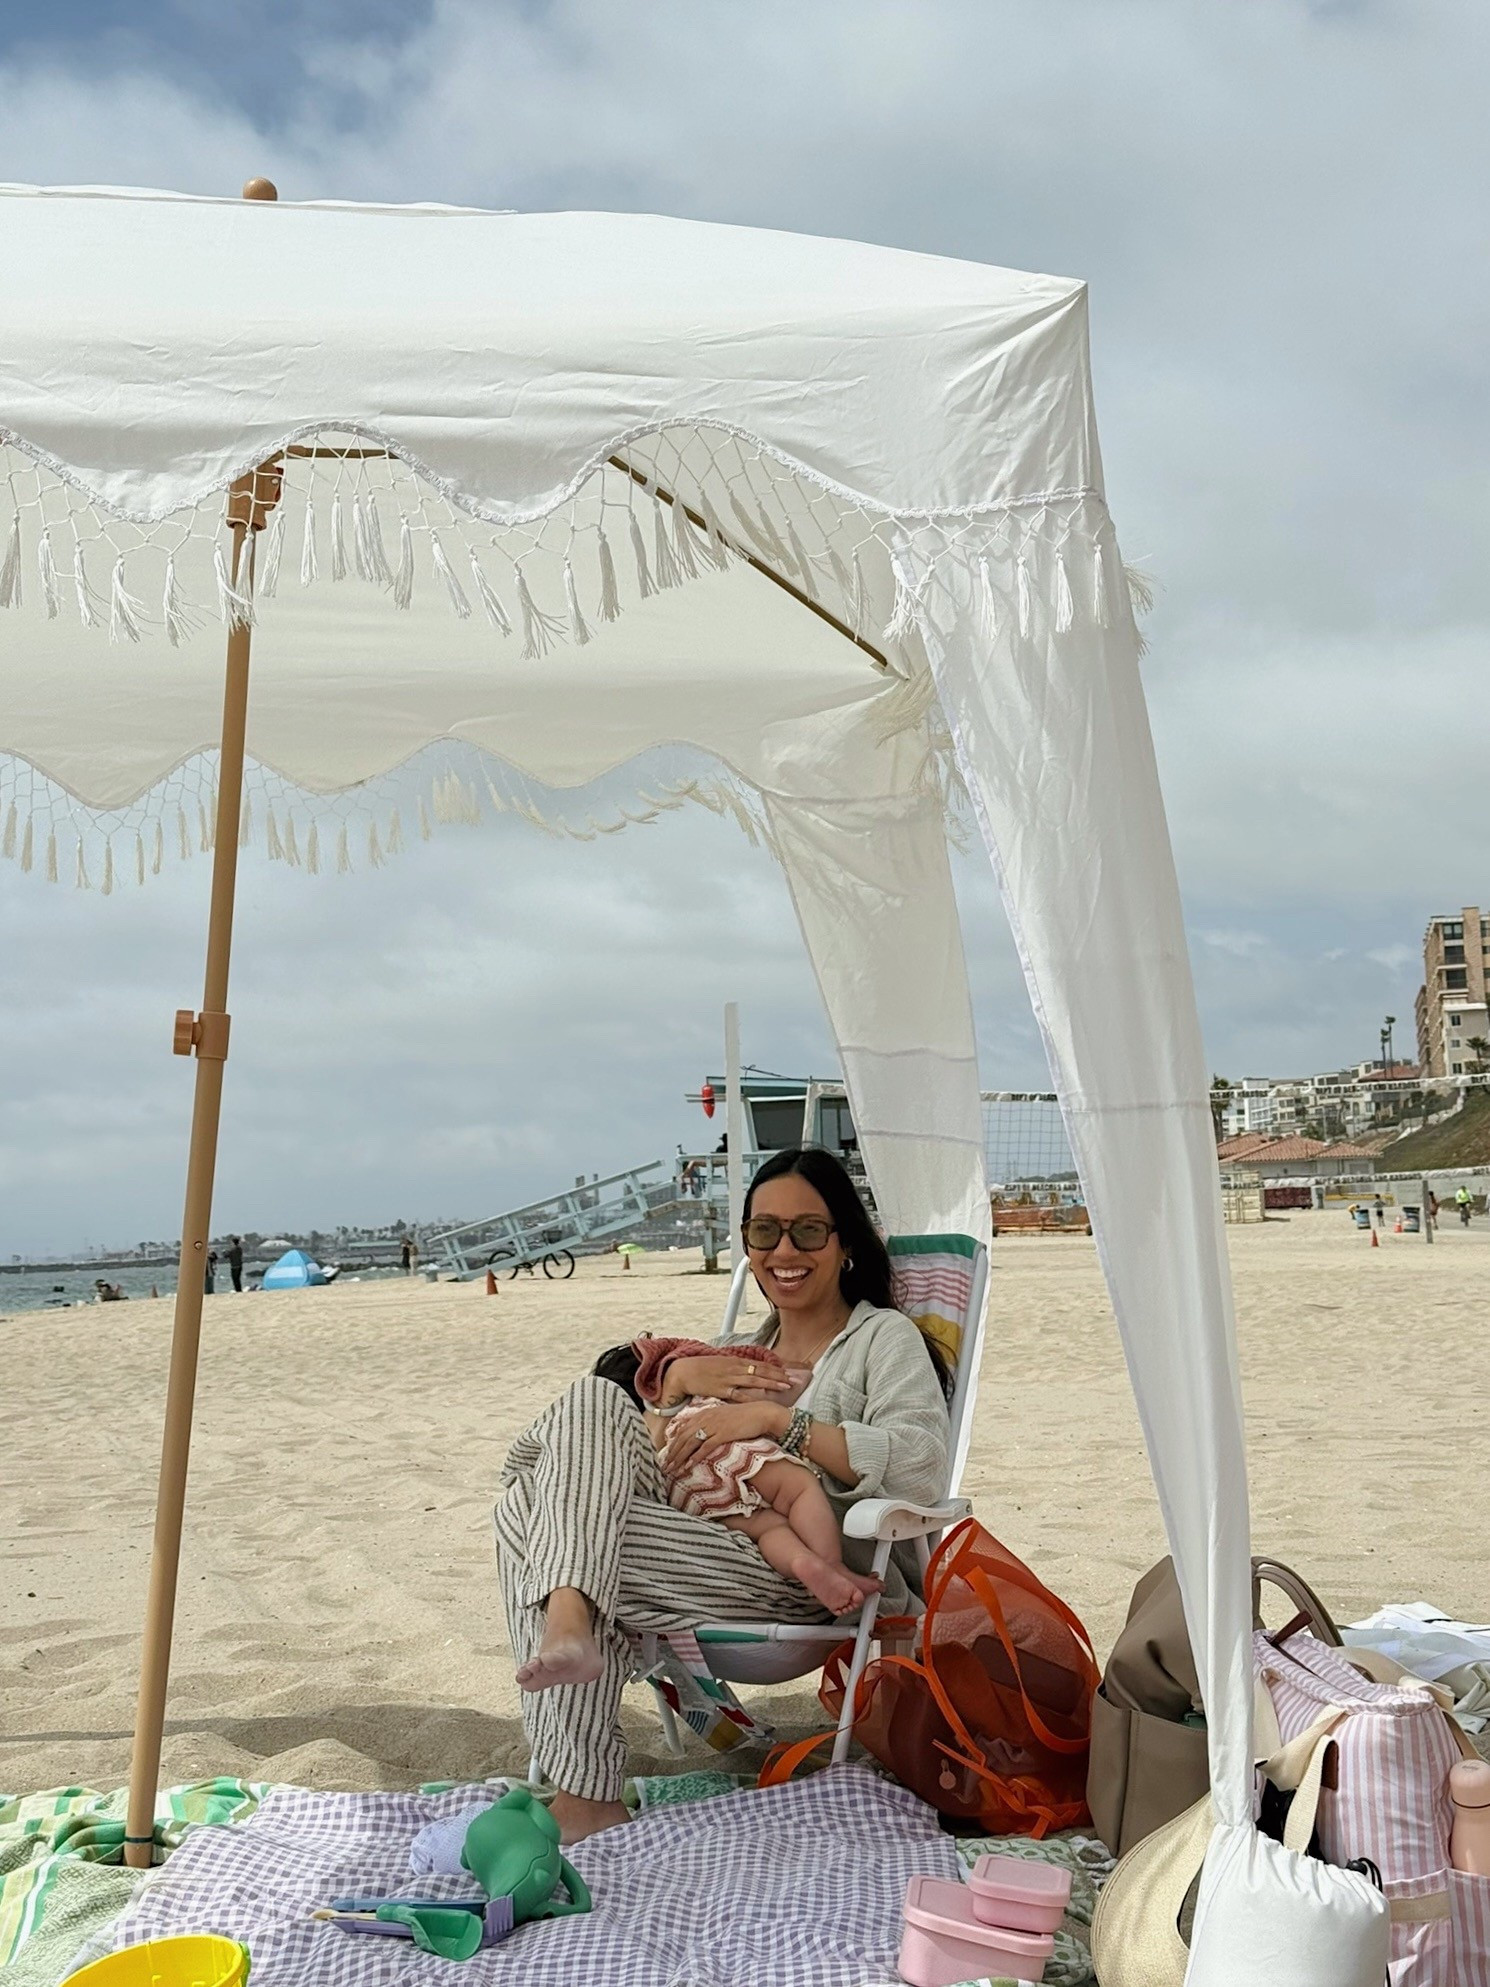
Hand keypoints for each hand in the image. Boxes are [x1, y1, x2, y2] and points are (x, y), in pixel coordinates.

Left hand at [660, 1401, 787, 1476]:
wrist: (761, 1413)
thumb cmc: (744, 1416)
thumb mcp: (722, 1417)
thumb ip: (709, 1423)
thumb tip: (700, 1436)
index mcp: (703, 1413)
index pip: (682, 1430)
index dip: (672, 1443)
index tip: (666, 1455)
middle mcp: (705, 1418)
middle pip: (682, 1438)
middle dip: (671, 1453)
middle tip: (664, 1466)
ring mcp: (713, 1426)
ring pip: (689, 1443)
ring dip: (678, 1458)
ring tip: (671, 1469)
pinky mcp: (722, 1433)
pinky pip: (704, 1447)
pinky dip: (695, 1458)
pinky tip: (688, 1467)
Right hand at [661, 1353, 790, 1408]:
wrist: (683, 1372)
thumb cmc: (702, 1369)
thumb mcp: (721, 1364)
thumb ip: (736, 1368)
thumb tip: (750, 1371)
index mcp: (736, 1361)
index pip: (761, 1364)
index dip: (776, 1369)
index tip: (789, 1373)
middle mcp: (735, 1368)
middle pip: (762, 1371)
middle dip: (779, 1376)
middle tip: (795, 1381)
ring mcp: (729, 1379)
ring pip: (755, 1380)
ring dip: (771, 1383)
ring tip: (785, 1387)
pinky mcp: (721, 1390)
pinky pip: (739, 1394)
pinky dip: (751, 1396)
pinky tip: (762, 1399)